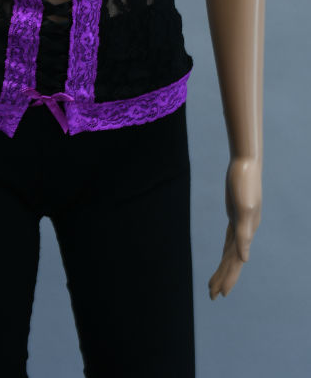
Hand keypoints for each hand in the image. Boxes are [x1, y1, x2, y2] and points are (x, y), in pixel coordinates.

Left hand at [208, 156, 261, 299]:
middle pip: (232, 261)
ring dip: (223, 267)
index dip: (229, 278)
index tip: (220, 294)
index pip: (236, 262)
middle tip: (212, 297)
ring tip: (213, 283)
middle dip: (223, 278)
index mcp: (247, 232)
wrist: (245, 163)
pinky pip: (230, 239)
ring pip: (230, 251)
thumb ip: (244, 235)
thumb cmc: (244, 184)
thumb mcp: (243, 210)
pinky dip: (227, 250)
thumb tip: (244, 260)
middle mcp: (245, 231)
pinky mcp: (235, 215)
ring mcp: (240, 224)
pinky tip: (225, 256)